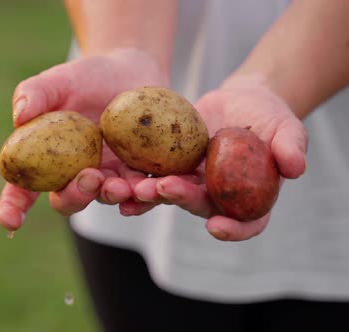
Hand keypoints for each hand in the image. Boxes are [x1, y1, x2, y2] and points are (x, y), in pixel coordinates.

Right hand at [0, 48, 168, 230]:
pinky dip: (144, 195)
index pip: (21, 190)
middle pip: (67, 201)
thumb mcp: (57, 81)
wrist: (129, 70)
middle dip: (76, 196)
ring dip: (112, 196)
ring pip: (105, 198)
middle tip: (88, 178)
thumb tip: (19, 116)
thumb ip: (34, 94)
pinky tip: (147, 188)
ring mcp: (106, 177)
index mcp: (44, 161)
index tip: (8, 220)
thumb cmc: (84, 78)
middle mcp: (73, 176)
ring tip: (122, 186)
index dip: (12, 207)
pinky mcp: (137, 173)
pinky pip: (140, 191)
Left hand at [131, 76, 308, 240]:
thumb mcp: (287, 127)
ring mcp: (194, 183)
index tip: (216, 226)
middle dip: (181, 200)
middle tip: (165, 189)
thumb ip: (292, 147)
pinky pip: (153, 176)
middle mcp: (219, 196)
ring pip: (171, 195)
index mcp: (251, 197)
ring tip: (136, 189)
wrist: (243, 98)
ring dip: (153, 195)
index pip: (248, 222)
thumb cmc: (270, 116)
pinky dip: (137, 181)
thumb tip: (297, 168)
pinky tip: (118, 182)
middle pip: (201, 206)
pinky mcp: (173, 166)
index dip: (233, 230)